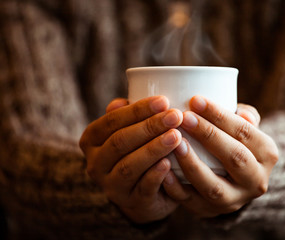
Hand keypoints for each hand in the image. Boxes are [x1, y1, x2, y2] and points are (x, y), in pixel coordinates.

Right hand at [79, 96, 182, 223]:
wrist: (146, 192)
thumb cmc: (137, 151)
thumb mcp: (130, 131)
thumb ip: (126, 116)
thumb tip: (121, 102)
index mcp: (91, 141)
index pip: (112, 121)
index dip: (137, 110)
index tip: (163, 101)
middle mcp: (95, 164)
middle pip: (120, 142)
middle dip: (149, 127)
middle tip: (175, 116)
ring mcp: (111, 186)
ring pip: (129, 166)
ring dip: (153, 149)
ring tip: (176, 136)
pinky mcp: (131, 202)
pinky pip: (143, 188)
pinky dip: (155, 175)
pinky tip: (169, 162)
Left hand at [162, 96, 277, 217]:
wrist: (230, 179)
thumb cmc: (232, 141)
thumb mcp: (245, 127)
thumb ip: (245, 116)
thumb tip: (242, 114)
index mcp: (267, 154)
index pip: (245, 132)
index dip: (220, 116)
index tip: (195, 100)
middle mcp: (256, 181)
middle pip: (235, 157)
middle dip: (208, 135)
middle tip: (184, 118)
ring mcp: (234, 200)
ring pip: (214, 186)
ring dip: (193, 164)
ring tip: (175, 143)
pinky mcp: (211, 212)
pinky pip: (192, 202)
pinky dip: (176, 187)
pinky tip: (163, 170)